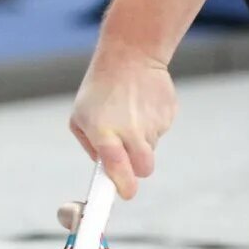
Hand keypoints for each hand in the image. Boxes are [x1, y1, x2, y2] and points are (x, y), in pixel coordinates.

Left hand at [67, 48, 175, 200]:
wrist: (130, 55)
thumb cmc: (100, 89)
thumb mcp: (80, 117)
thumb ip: (91, 147)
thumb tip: (105, 169)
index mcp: (104, 132)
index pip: (116, 168)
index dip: (123, 185)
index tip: (125, 193)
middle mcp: (130, 130)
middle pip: (144, 169)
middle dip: (138, 170)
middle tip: (128, 157)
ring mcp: (152, 122)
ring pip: (151, 149)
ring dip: (141, 141)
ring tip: (130, 116)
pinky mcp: (168, 114)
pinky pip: (160, 131)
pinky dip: (152, 124)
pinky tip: (142, 106)